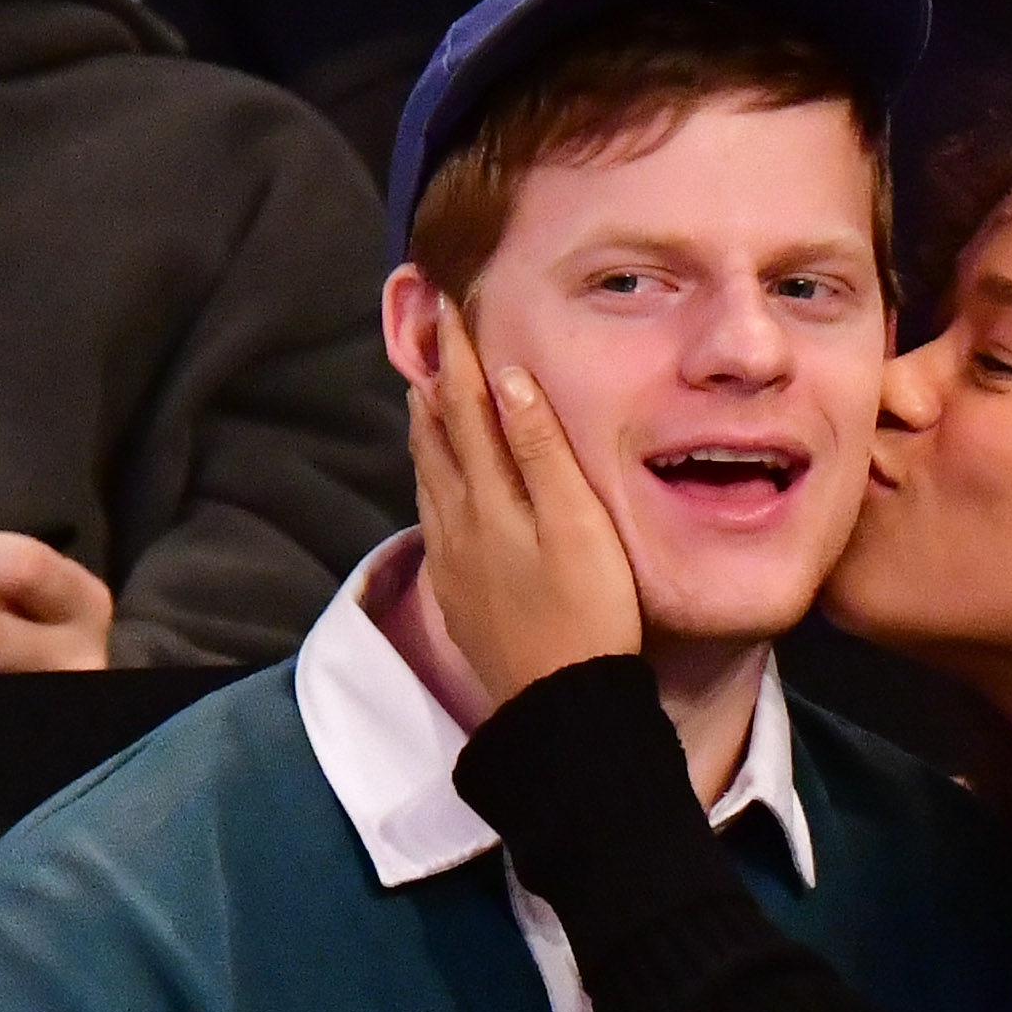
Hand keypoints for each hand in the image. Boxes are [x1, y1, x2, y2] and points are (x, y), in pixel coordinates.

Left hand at [400, 306, 641, 711]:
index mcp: (491, 495)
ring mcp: (454, 557)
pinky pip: (434, 513)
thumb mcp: (577, 525)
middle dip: (435, 380)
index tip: (449, 305)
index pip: (469, 407)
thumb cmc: (587, 613)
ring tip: (424, 391)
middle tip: (426, 333)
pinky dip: (430, 476)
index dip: (460, 355)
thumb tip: (509, 379)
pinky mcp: (457, 590)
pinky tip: (436, 479)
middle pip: (438, 435)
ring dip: (427, 427)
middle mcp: (460, 520)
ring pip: (430, 474)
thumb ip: (541, 451)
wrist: (558, 706)